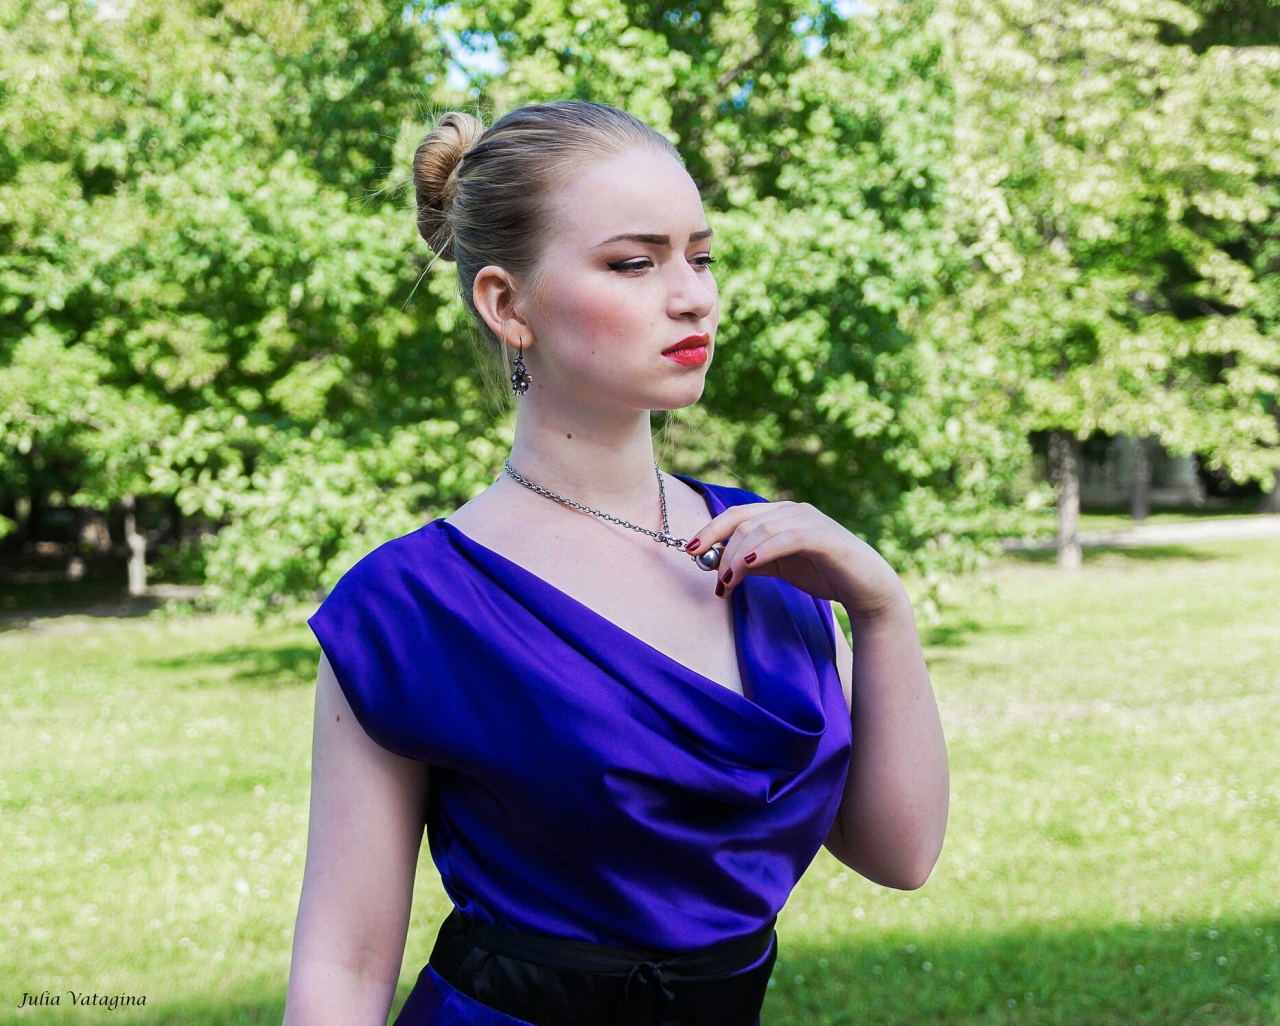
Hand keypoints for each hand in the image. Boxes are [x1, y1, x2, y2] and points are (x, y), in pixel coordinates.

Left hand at [685, 500, 907, 621]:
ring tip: (728, 581)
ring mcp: (810, 520)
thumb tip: (719, 567)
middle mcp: (793, 511)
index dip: (711, 530)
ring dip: (738, 556)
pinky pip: (788, 538)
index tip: (689, 551)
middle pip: (745, 520)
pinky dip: (765, 550)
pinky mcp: (825, 537)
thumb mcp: (779, 568)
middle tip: (713, 577)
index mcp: (780, 514)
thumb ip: (752, 563)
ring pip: (762, 529)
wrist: (867, 589)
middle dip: (722, 547)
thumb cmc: (824, 574)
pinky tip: (750, 565)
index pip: (737, 514)